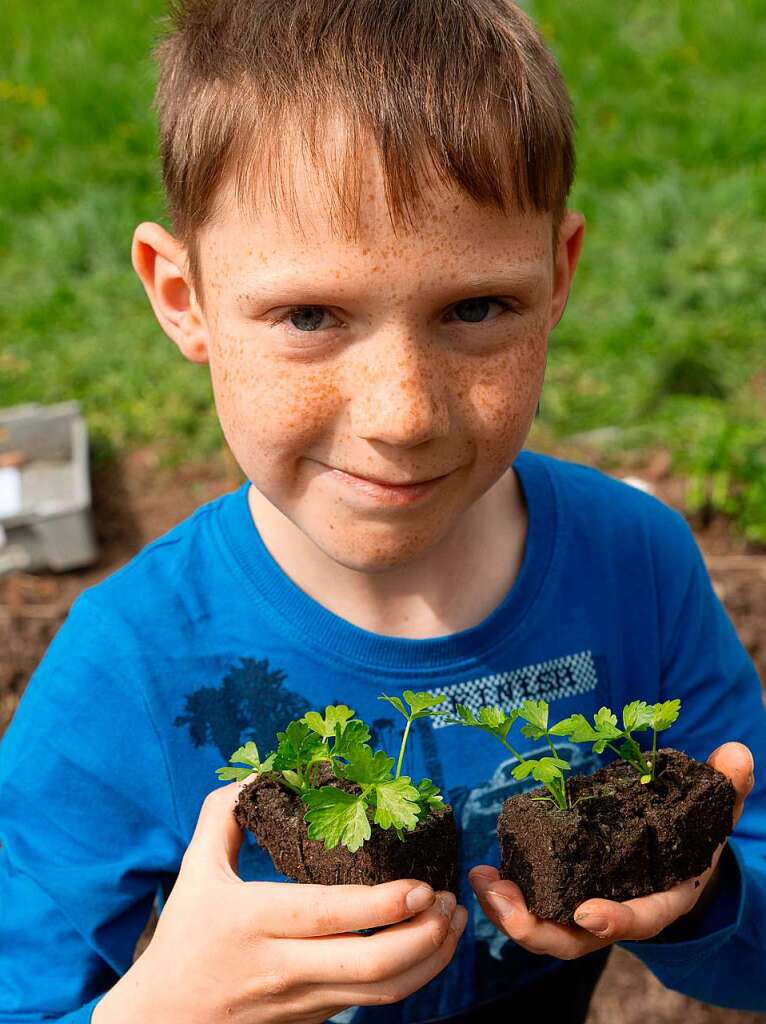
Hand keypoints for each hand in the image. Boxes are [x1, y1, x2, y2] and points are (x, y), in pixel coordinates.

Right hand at [94, 774, 466, 1023]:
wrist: (163, 1020)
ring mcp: (305, 999)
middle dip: (424, 937)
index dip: (382, 905)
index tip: (421, 884)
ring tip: (454, 922)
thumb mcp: (195, 870)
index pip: (329, 917)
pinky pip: (372, 1001)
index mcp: (257, 921)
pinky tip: (428, 945)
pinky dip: (411, 976)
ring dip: (430, 959)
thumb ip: (224, 816)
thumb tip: (258, 774)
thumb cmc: (184, 937)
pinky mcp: (315, 1018)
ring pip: (382, 993)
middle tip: (449, 901)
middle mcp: (286, 966)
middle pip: (371, 966)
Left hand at [469, 742, 753, 959]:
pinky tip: (484, 873)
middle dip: (538, 928)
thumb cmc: (694, 835)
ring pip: (547, 928)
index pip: (641, 919)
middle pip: (578, 939)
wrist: (679, 856)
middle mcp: (621, 913)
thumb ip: (727, 788)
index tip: (588, 914)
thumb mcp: (715, 813)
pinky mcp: (564, 894)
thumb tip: (737, 753)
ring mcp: (589, 908)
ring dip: (511, 913)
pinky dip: (507, 898)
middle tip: (506, 900)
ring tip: (484, 882)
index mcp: (661, 899)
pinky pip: (534, 907)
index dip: (616, 921)